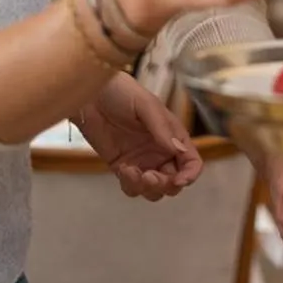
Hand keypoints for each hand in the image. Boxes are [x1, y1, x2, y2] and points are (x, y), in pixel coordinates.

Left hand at [76, 73, 202, 200]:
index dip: (190, 174)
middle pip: (174, 181)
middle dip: (166, 184)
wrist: (91, 95)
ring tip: (133, 172)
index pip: (191, 161)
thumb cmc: (122, 92)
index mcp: (172, 136)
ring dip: (148, 188)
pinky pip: (132, 187)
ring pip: (154, 190)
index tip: (179, 180)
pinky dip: (131, 185)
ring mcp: (142, 162)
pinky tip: (123, 169)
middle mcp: (161, 152)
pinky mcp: (122, 168)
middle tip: (150, 176)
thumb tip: (179, 151)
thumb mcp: (146, 105)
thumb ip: (162, 128)